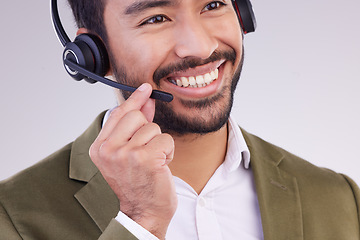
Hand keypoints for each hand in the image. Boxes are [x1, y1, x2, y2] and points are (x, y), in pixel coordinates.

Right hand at [89, 83, 176, 238]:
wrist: (144, 212)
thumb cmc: (136, 184)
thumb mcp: (127, 153)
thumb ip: (134, 126)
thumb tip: (146, 101)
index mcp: (100, 148)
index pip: (117, 113)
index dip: (134, 99)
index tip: (145, 88)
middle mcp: (109, 150)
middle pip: (136, 116)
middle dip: (147, 130)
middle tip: (146, 150)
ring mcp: (126, 154)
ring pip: (153, 128)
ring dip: (158, 144)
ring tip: (152, 162)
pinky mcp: (146, 158)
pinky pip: (165, 139)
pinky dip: (169, 152)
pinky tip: (160, 166)